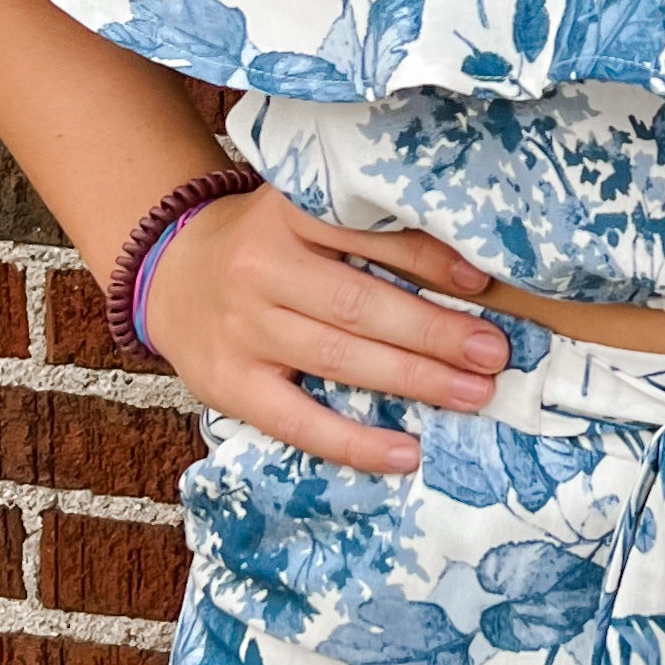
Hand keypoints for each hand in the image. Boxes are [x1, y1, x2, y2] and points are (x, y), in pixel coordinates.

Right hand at [138, 188, 508, 474]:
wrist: (171, 273)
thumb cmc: (267, 243)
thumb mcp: (304, 214)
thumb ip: (365, 229)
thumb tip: (466, 268)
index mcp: (286, 212)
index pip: (365, 234)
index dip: (427, 259)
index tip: (481, 283)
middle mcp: (261, 267)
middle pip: (359, 305)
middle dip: (434, 333)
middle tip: (493, 353)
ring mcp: (243, 329)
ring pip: (338, 359)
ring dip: (414, 380)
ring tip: (473, 394)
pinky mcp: (230, 384)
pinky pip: (298, 421)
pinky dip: (356, 442)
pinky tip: (406, 452)